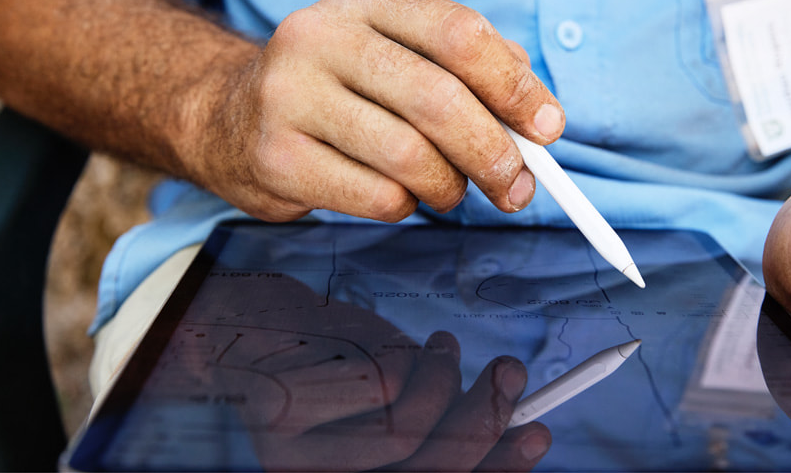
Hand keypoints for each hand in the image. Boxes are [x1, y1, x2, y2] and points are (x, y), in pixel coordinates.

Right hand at [192, 0, 563, 222]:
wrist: (231, 118)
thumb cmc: (343, 89)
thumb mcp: (400, 54)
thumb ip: (472, 72)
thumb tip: (539, 119)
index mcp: (366, 1)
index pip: (459, 33)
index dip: (515, 85)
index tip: (549, 128)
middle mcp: (320, 36)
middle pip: (438, 100)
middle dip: (495, 153)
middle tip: (518, 187)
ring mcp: (289, 95)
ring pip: (409, 157)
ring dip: (449, 187)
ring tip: (449, 191)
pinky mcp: (276, 157)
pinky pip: (376, 198)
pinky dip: (406, 207)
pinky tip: (398, 195)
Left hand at [246, 333, 551, 471]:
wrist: (252, 331)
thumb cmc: (334, 375)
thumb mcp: (392, 413)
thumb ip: (442, 428)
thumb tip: (515, 427)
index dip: (494, 470)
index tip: (538, 434)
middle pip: (428, 470)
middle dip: (485, 419)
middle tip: (512, 373)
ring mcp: (295, 455)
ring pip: (408, 425)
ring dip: (444, 375)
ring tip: (443, 347)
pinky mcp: (283, 407)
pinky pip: (379, 381)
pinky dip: (407, 354)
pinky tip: (400, 343)